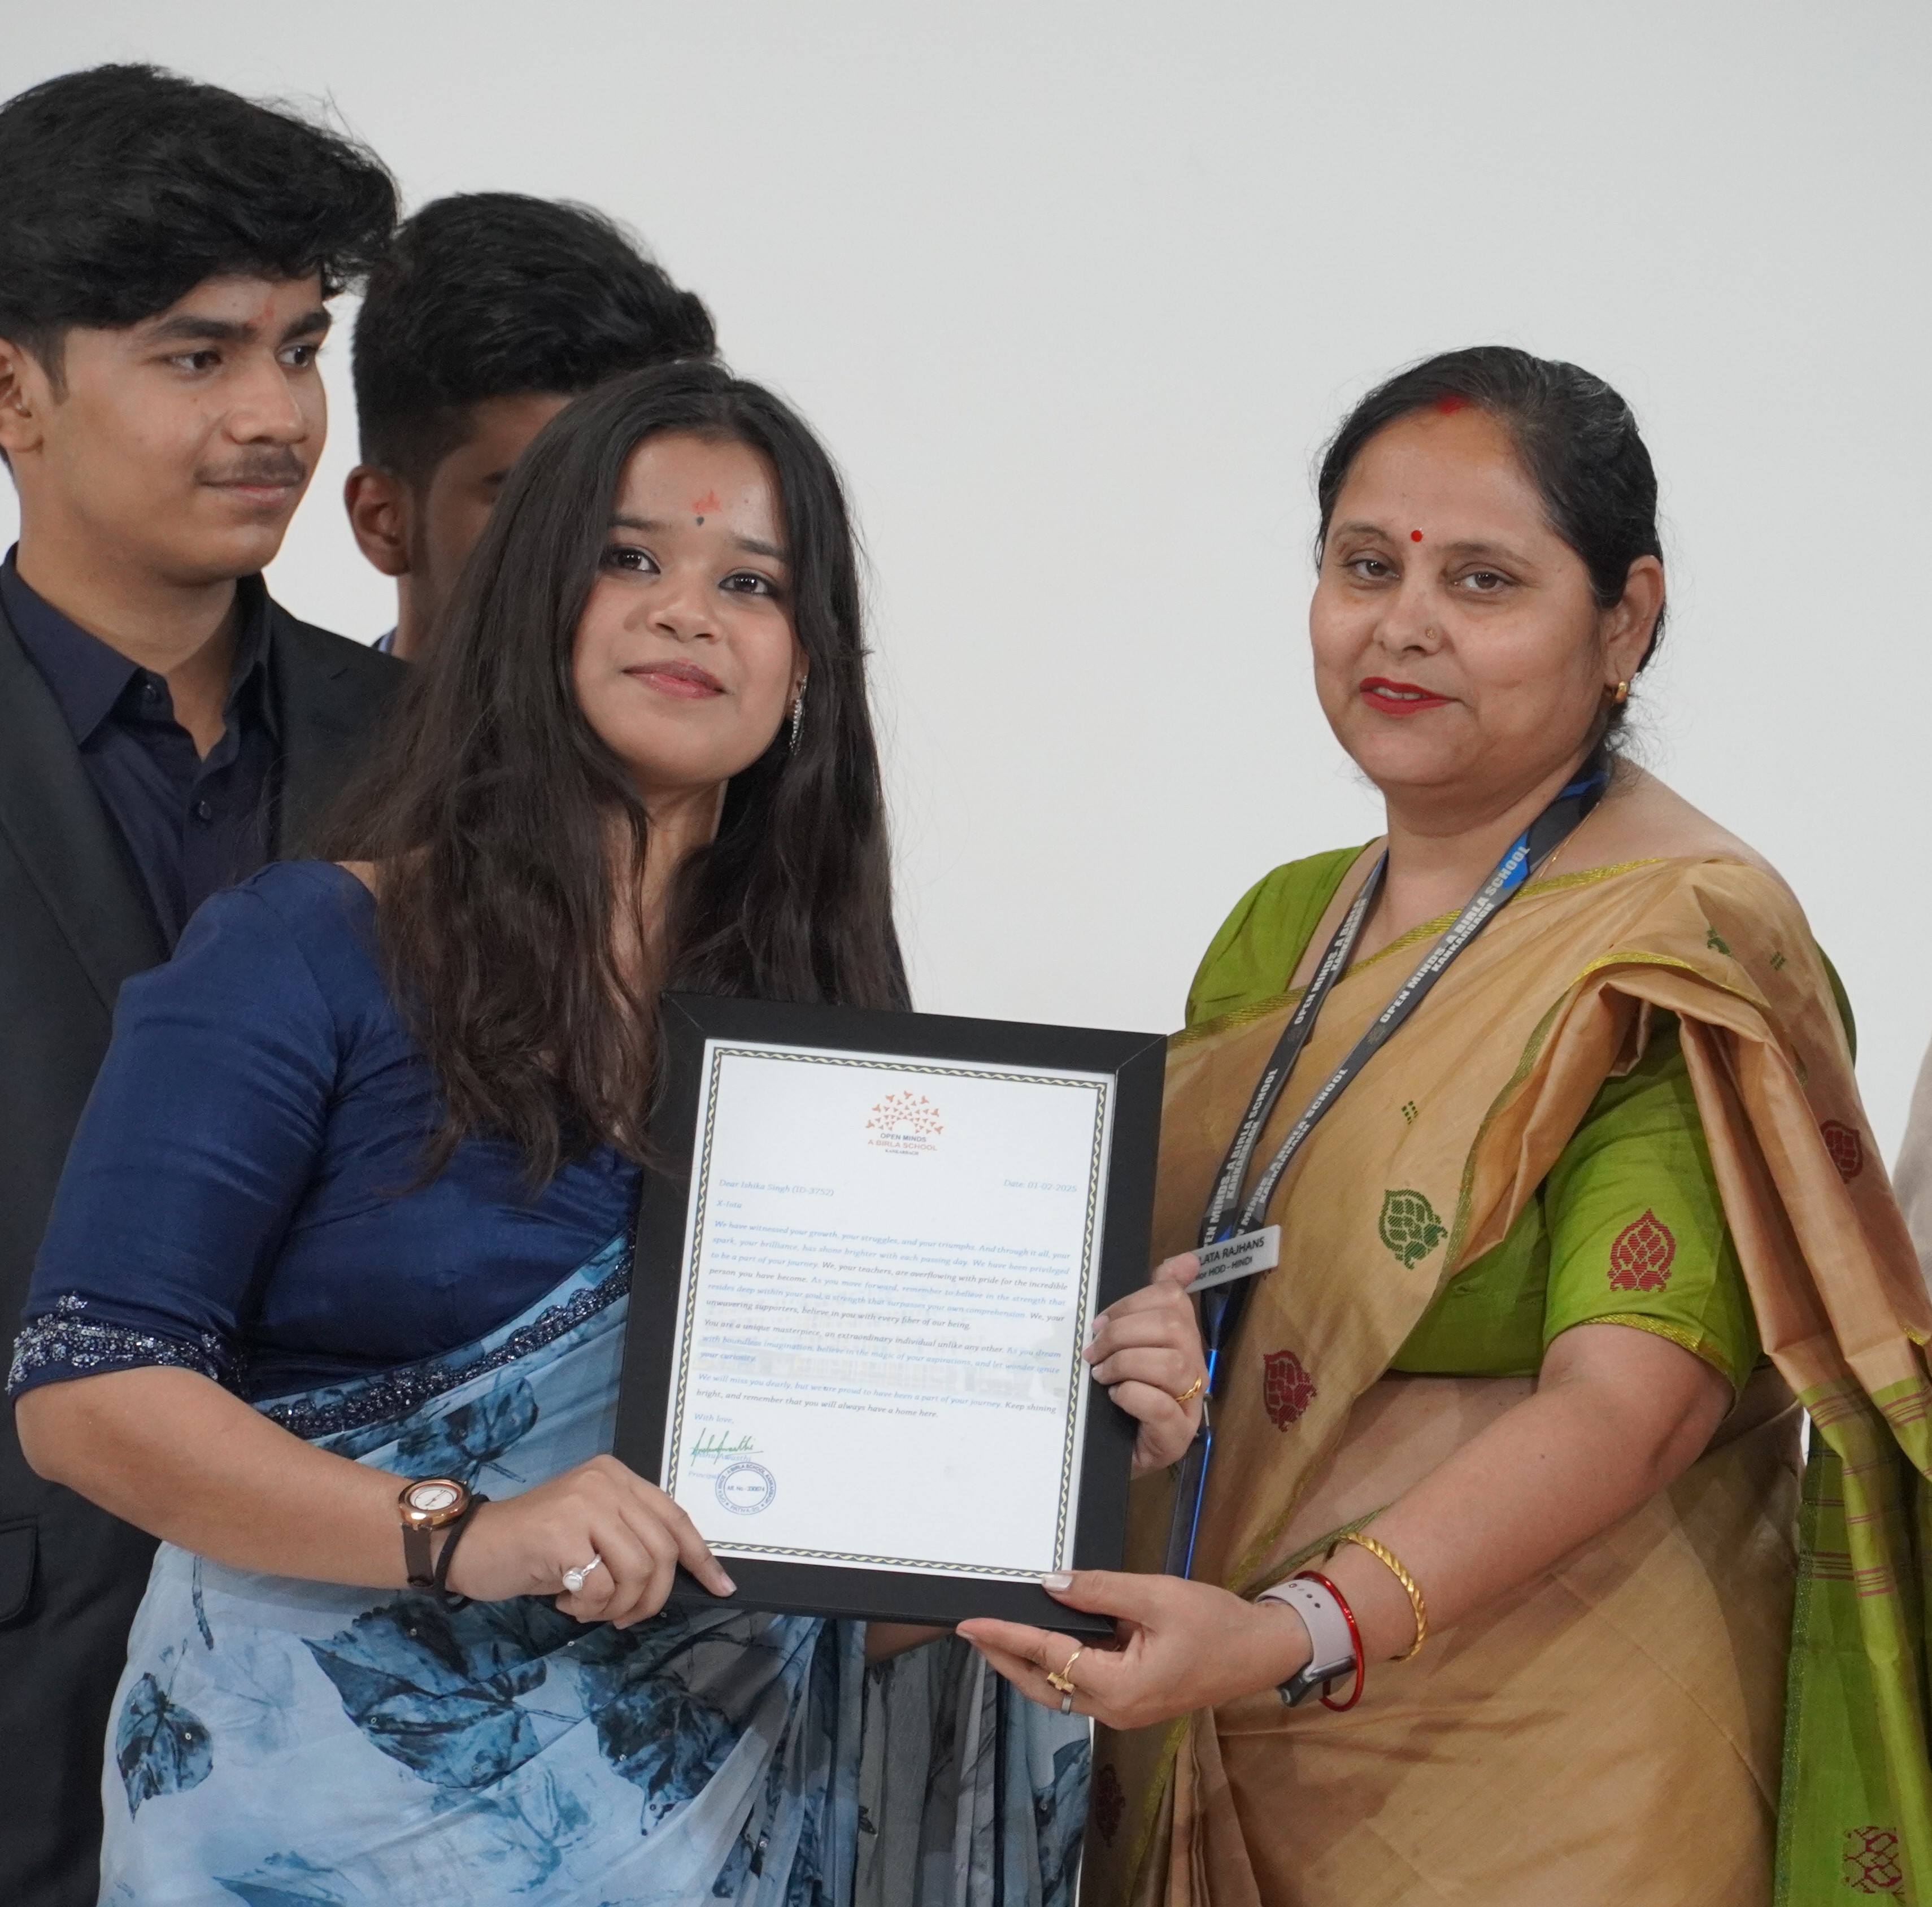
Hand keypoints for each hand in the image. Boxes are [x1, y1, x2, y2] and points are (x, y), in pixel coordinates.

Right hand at [441, 1453, 734, 1625]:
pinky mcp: (561, 1534)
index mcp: (618, 1476)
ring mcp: (583, 1504)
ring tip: (588, 1608)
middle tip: (625, 1618)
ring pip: (638, 1571)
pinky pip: (601, 1588)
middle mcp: (605, 1482)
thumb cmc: (535, 1548)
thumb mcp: (593, 1532)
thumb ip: (631, 1539)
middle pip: (661, 1551)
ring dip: (618, 1607)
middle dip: (652, 1597)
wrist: (471, 1545)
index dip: (701, 1557)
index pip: (675, 1518)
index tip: (722, 1587)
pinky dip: (589, 1609)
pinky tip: (564, 1600)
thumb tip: (682, 1576)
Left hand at [957, 1568, 1308, 1730]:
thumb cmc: (1215, 1623)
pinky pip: (1081, 1687)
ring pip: (1060, 1691)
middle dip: (1004, 1657)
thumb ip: (1101, 1591)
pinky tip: (1042, 1642)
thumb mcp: (1157, 1595)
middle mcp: (1116, 1710)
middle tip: (971, 1629)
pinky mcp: (1132, 1701)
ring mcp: (1124, 1711)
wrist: (1260, 1652)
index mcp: (1121, 1687)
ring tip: (996, 1634)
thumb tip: (1051, 1583)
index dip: (1006, 1635)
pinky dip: (1054, 1666)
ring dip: (1026, 1664)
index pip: (1048, 1656)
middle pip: (1044, 1686)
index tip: (969, 1623)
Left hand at [1086, 1253, 1207, 1474]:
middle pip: (1173, 1328)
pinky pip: (1160, 1405)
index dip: (1132, 1302)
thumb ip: (1150, 1304)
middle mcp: (1195, 1371)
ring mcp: (1190, 1406)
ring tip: (1100, 1374)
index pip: (1172, 1300)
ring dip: (1125, 1363)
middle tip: (1093, 1350)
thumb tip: (1187, 1260)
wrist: (1104, 1457)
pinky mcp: (1175, 1438)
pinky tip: (1115, 1397)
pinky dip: (1132, 1395)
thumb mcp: (1128, 1347)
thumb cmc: (1118, 1398)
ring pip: (1171, 1365)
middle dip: (1123, 1333)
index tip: (1100, 1321)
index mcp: (1184, 1341)